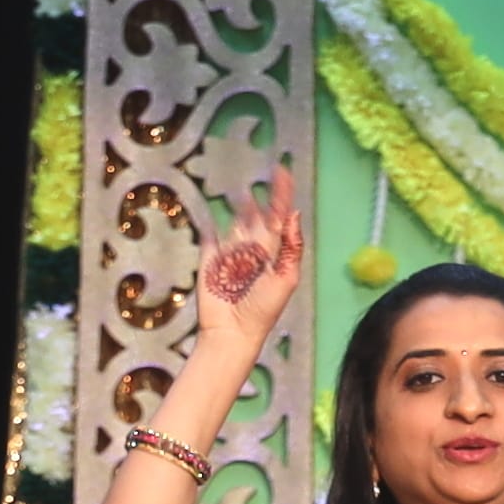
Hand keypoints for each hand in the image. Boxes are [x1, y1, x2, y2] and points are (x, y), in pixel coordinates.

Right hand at [188, 167, 306, 356]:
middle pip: (259, 216)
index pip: (280, 218)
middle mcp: (254, 250)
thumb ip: (291, 248)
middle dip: (264, 198)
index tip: (283, 172)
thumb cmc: (262, 310)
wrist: (232, 331)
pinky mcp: (209, 260)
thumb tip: (294, 214)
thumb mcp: (285, 279)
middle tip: (268, 172)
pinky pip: (210, 237)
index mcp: (274, 253)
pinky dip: (210, 225)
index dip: (282, 196)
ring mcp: (230, 253)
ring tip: (244, 187)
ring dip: (241, 207)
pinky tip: (211, 212)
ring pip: (237, 223)